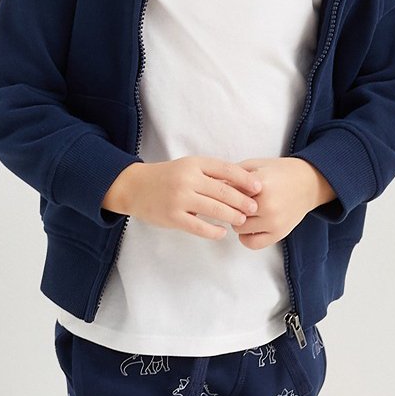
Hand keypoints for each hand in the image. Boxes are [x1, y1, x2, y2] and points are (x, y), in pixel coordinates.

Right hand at [101, 156, 263, 239]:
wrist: (135, 187)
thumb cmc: (167, 177)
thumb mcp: (188, 167)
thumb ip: (210, 173)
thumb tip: (242, 184)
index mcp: (194, 164)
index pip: (226, 170)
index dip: (245, 179)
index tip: (259, 188)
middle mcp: (187, 179)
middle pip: (223, 191)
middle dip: (243, 201)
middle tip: (255, 208)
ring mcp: (179, 198)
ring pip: (214, 209)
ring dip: (232, 216)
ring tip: (242, 220)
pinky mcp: (173, 216)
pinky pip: (199, 226)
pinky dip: (213, 231)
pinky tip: (222, 232)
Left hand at [231, 157, 336, 249]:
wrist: (309, 183)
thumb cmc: (279, 172)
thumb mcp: (255, 164)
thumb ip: (233, 173)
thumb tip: (210, 184)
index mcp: (261, 184)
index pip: (229, 194)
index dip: (223, 193)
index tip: (222, 192)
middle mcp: (268, 204)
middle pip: (232, 212)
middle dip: (229, 207)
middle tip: (233, 203)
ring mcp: (274, 221)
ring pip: (239, 228)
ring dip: (237, 221)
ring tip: (244, 213)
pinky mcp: (279, 233)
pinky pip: (252, 243)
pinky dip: (246, 237)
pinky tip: (249, 227)